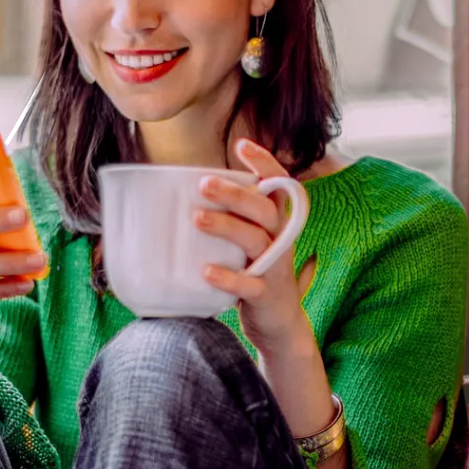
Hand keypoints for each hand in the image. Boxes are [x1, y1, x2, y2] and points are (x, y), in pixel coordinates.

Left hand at [196, 139, 311, 354]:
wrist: (280, 324)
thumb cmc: (256, 273)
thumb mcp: (252, 241)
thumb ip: (235, 218)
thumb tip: (188, 193)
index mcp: (277, 223)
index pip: (279, 185)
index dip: (265, 164)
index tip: (242, 145)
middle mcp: (281, 240)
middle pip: (265, 210)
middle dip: (236, 194)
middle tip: (204, 183)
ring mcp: (275, 268)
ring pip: (256, 240)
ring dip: (227, 227)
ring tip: (197, 219)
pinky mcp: (266, 295)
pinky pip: (250, 285)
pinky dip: (229, 278)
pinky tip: (207, 270)